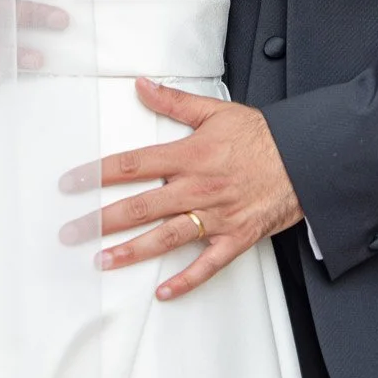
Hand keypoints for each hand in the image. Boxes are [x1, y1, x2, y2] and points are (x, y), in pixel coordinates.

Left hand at [58, 80, 302, 300]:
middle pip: (140, 206)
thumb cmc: (262, 137)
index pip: (132, 165)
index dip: (97, 174)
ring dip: (132, 252)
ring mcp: (216, 217)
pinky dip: (185, 281)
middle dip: (101, 220)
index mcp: (189, 156)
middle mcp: (197, 188)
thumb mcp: (215, 111)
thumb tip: (140, 84)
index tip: (71, 183)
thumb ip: (173, 102)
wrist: (307, 160)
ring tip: (102, 261)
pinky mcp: (236, 238)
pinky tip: (162, 292)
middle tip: (71, 232)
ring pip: (166, 238)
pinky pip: (207, 265)